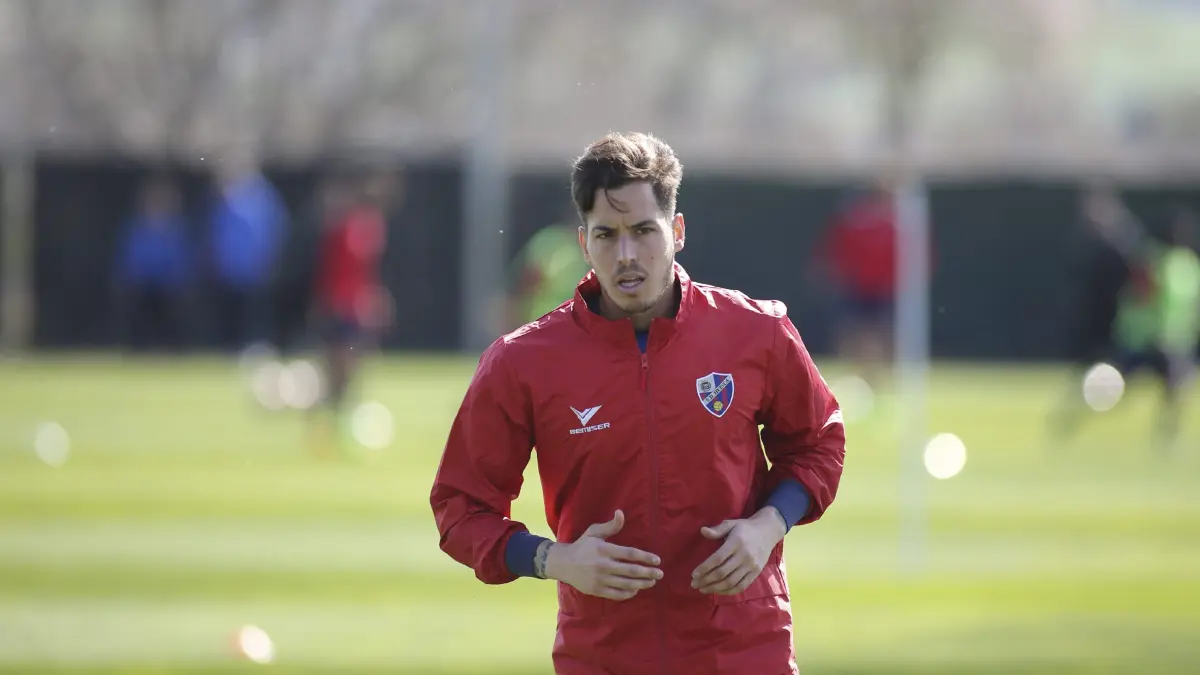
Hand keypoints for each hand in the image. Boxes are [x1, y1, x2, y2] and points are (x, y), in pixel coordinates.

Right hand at [544, 509, 662, 600]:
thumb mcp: (594, 532)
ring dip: (642, 584)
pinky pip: (617, 594)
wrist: (563, 564)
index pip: (630, 554)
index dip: (645, 557)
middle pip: (631, 570)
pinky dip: (629, 593)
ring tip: (652, 582)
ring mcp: (600, 579)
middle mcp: (603, 565)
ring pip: (626, 584)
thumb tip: (621, 513)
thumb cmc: (582, 546)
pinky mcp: (597, 590)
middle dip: (648, 573)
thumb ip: (610, 526)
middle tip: (660, 574)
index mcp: (604, 549)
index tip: (657, 561)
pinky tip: (636, 589)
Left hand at [691, 508, 786, 594]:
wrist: (767, 532)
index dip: (705, 568)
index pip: (718, 559)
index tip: (693, 574)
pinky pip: (741, 586)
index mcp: (736, 542)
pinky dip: (728, 591)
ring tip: (702, 589)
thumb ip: (717, 529)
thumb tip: (702, 531)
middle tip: (694, 584)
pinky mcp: (756, 573)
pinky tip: (717, 591)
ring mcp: (751, 566)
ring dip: (715, 588)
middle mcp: (744, 556)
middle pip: (722, 573)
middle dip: (706, 580)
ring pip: (731, 582)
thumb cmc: (745, 528)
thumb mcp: (731, 524)